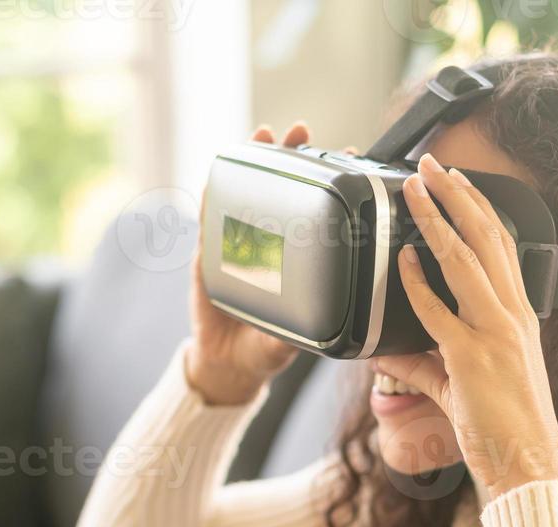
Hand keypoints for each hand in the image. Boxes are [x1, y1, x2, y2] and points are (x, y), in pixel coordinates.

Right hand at [185, 124, 305, 404]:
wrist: (228, 364)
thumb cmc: (266, 350)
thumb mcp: (291, 340)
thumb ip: (301, 331)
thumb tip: (323, 328)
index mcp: (297, 260)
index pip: (319, 211)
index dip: (332, 183)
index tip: (348, 155)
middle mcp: (270, 245)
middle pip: (283, 190)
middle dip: (291, 157)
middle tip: (301, 131)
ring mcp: (237, 245)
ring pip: (246, 194)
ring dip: (253, 163)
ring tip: (263, 135)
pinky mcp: (208, 255)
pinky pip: (208, 218)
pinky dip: (212, 193)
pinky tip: (216, 172)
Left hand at [375, 154, 557, 499]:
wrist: (527, 467)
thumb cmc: (503, 429)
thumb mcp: (457, 387)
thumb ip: (418, 364)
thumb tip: (382, 352)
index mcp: (517, 317)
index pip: (501, 247)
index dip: (478, 210)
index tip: (457, 183)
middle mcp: (512, 316)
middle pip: (487, 238)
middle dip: (458, 197)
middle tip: (433, 164)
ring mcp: (496, 334)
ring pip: (467, 260)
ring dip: (439, 219)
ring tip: (416, 188)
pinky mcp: (474, 358)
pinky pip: (441, 313)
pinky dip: (419, 285)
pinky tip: (402, 262)